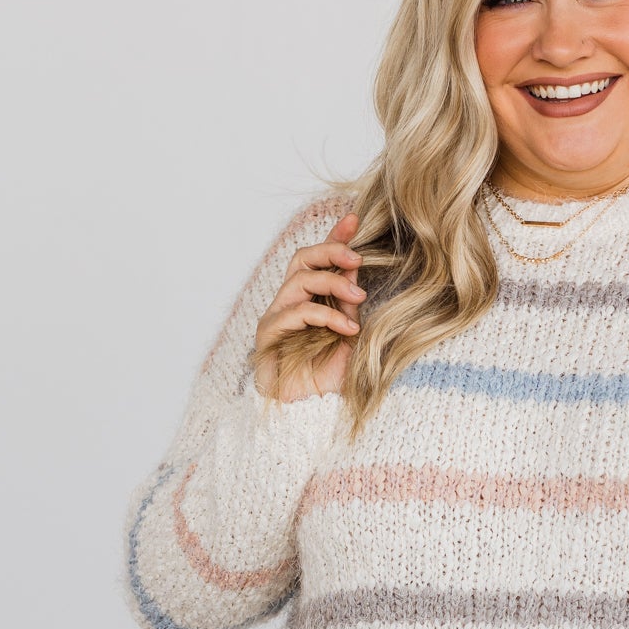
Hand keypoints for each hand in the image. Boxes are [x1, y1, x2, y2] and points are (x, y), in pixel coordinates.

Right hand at [252, 211, 366, 401]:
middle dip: (330, 251)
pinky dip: (326, 315)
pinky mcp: (270, 334)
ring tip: (358, 297)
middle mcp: (291, 303)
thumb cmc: (328, 376)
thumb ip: (350, 303)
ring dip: (331, 283)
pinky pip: (297, 312)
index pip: (320, 261)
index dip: (334, 237)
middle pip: (302, 259)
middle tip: (357, 258)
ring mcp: (278, 316)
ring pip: (299, 280)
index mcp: (312, 299)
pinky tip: (348, 328)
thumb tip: (355, 269)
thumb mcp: (351, 335)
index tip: (354, 218)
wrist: (310, 411)